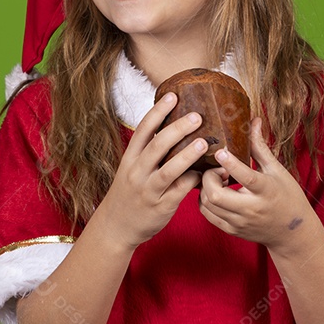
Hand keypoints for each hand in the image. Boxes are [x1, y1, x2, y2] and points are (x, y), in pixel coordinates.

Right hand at [94, 92, 207, 250]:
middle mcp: (137, 172)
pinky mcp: (161, 207)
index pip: (143, 130)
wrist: (115, 227)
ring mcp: (149, 190)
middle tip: (197, 116)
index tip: (172, 96)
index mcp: (130, 159)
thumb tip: (176, 128)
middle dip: (176, 129)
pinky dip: (194, 180)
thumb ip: (149, 152)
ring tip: (203, 143)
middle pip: (156, 146)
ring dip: (187, 155)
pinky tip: (208, 173)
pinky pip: (180, 191)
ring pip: (168, 170)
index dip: (158, 112)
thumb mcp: (132, 169)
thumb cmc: (129, 193)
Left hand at [199, 117, 319, 253]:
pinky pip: (207, 215)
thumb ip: (260, 148)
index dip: (230, 163)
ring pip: (207, 204)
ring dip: (205, 187)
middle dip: (209, 177)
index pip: (246, 177)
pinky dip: (205, 200)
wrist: (293, 233)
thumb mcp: (277, 171)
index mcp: (266, 191)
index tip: (220, 151)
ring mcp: (239, 222)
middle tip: (218, 168)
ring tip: (218, 179)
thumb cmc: (288, 197)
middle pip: (216, 195)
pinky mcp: (231, 230)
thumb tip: (254, 121)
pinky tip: (215, 191)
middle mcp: (251, 209)